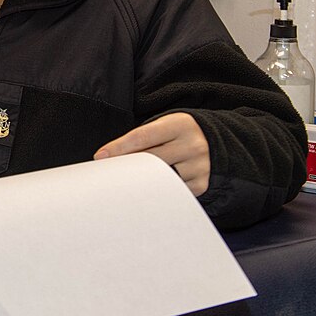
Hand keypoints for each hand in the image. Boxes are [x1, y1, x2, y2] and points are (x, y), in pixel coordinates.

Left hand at [93, 112, 209, 195]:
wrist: (215, 141)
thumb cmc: (179, 133)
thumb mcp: (165, 125)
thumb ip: (143, 137)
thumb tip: (110, 155)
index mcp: (179, 124)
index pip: (142, 137)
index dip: (118, 147)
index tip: (100, 156)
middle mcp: (192, 144)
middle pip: (149, 159)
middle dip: (127, 166)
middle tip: (108, 173)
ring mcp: (198, 166)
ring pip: (159, 178)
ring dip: (140, 180)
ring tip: (127, 181)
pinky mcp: (201, 184)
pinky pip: (172, 191)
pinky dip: (158, 189)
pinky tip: (150, 187)